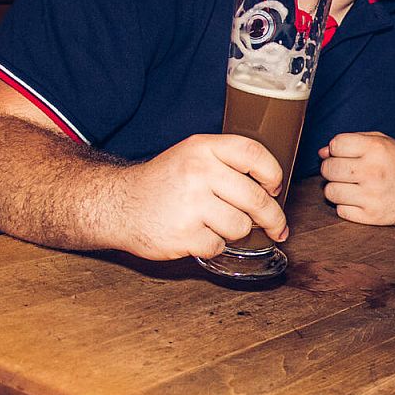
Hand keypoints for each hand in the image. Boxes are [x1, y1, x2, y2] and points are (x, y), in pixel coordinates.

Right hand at [109, 134, 287, 259]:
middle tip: (278, 227)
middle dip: (273, 217)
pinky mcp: (183, 234)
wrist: (116, 204)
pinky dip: (214, 246)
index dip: (272, 173)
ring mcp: (190, 204)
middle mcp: (197, 172)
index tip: (275, 188)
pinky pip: (220, 246)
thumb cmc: (163, 182)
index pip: (253, 153)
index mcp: (202, 148)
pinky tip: (198, 235)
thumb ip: (228, 163)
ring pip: (242, 226)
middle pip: (256, 199)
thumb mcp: (192, 156)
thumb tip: (273, 188)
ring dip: (236, 231)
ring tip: (216, 224)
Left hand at [319, 132, 394, 224]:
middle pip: (328, 169)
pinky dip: (346, 206)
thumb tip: (322, 153)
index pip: (335, 145)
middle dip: (332, 169)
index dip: (337, 149)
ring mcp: (373, 196)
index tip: (347, 154)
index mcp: (376, 149)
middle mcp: (373, 172)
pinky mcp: (373, 216)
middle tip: (347, 172)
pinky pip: (341, 211)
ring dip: (337, 189)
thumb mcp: (382, 143)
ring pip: (330, 192)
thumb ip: (352, 142)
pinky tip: (359, 200)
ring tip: (352, 187)